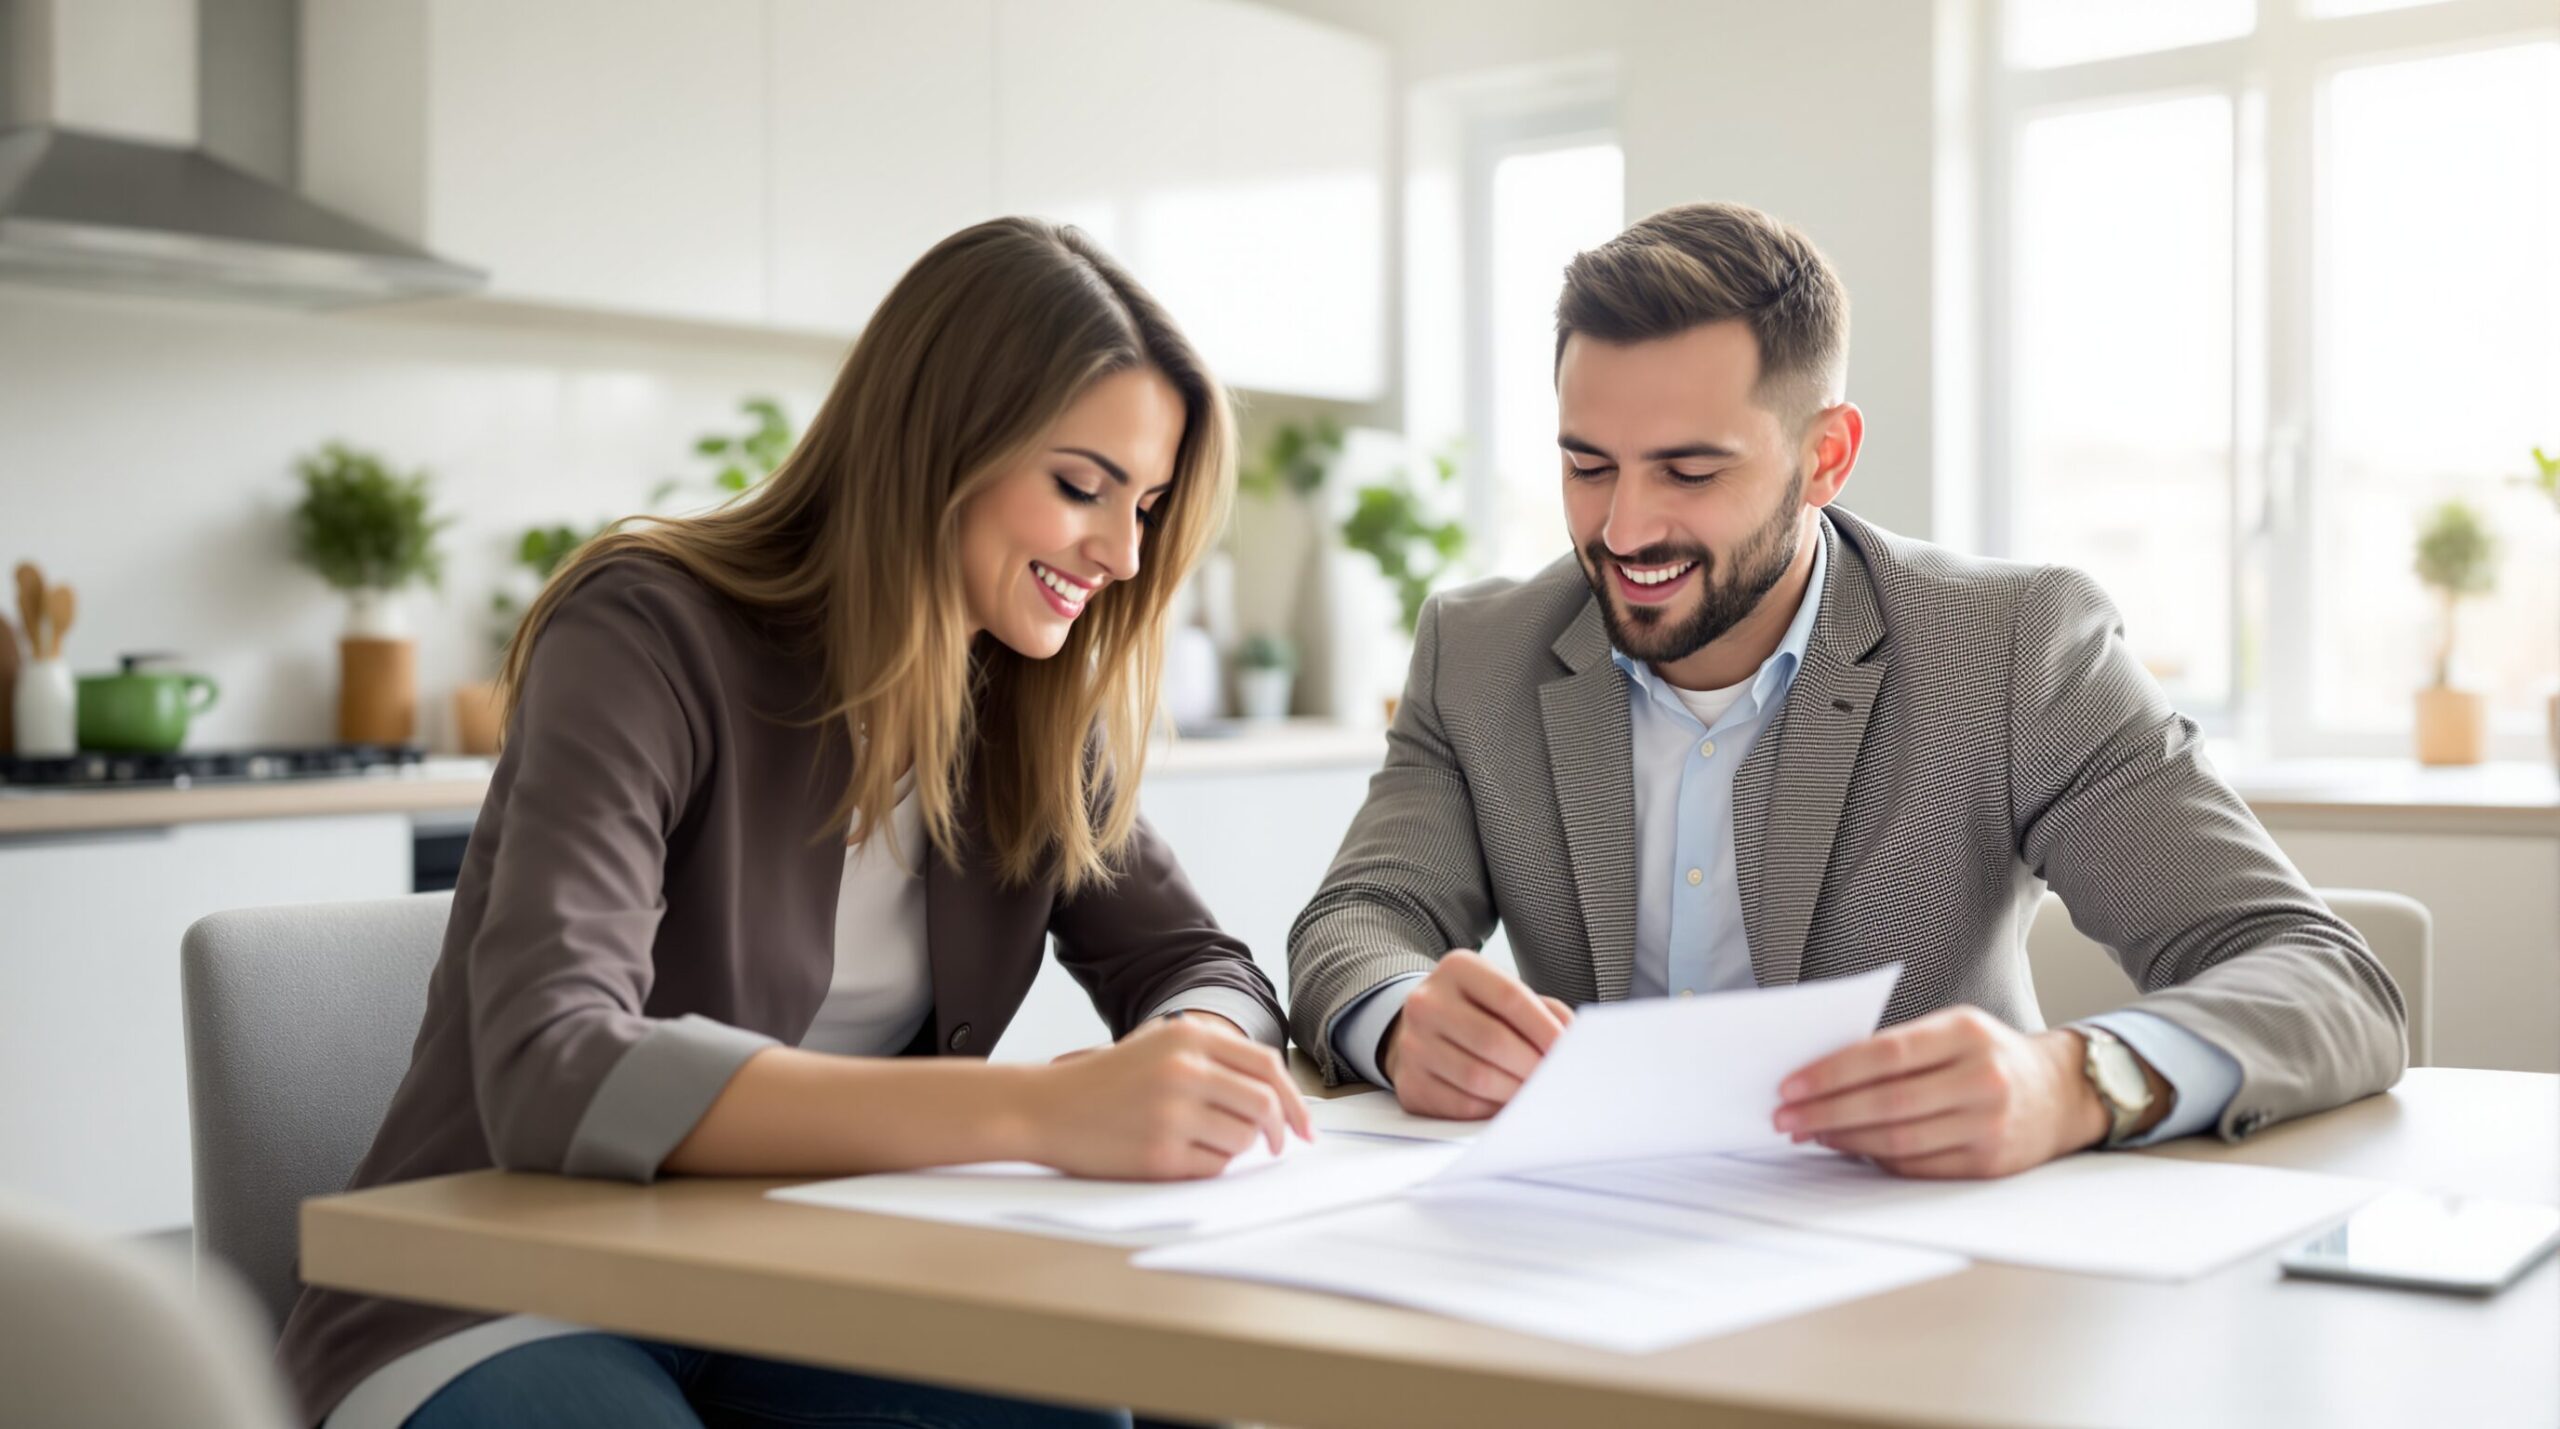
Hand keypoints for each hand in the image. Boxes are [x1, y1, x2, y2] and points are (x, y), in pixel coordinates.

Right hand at [1026, 1014, 1311, 1179]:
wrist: (1045, 1108)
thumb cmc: (1106, 1081)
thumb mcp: (1156, 1045)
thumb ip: (1211, 1055)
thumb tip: (1275, 1090)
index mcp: (1187, 1037)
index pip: (1266, 1066)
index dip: (1294, 1098)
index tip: (1304, 1124)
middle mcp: (1184, 1070)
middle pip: (1264, 1105)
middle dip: (1280, 1131)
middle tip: (1279, 1145)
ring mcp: (1173, 1114)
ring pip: (1243, 1140)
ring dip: (1237, 1148)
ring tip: (1203, 1142)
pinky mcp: (1160, 1155)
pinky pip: (1215, 1167)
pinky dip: (1211, 1166)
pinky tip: (1180, 1155)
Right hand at [1378, 949, 1574, 1119]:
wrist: (1425, 1029)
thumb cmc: (1479, 1012)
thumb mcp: (1506, 995)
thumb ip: (1544, 1012)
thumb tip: (1576, 1041)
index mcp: (1457, 969)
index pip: (1509, 997)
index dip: (1544, 1028)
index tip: (1567, 1050)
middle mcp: (1427, 1002)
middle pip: (1492, 1039)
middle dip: (1532, 1064)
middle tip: (1555, 1078)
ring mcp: (1413, 1044)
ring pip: (1476, 1077)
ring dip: (1516, 1091)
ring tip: (1536, 1093)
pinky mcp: (1410, 1083)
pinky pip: (1461, 1105)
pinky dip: (1493, 1109)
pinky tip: (1507, 1104)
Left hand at [1772, 1007, 2109, 1178]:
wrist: (2061, 1092)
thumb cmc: (1988, 1055)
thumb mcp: (1952, 1031)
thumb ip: (1898, 1047)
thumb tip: (1822, 1074)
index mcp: (1966, 1033)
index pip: (1885, 1054)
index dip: (1831, 1072)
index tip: (1790, 1083)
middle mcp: (1982, 1079)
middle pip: (1887, 1101)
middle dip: (1825, 1111)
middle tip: (1785, 1116)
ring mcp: (1989, 1125)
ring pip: (1898, 1139)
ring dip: (1843, 1139)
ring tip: (1809, 1132)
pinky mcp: (1989, 1163)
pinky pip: (1918, 1165)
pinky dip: (1876, 1158)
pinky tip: (1849, 1148)